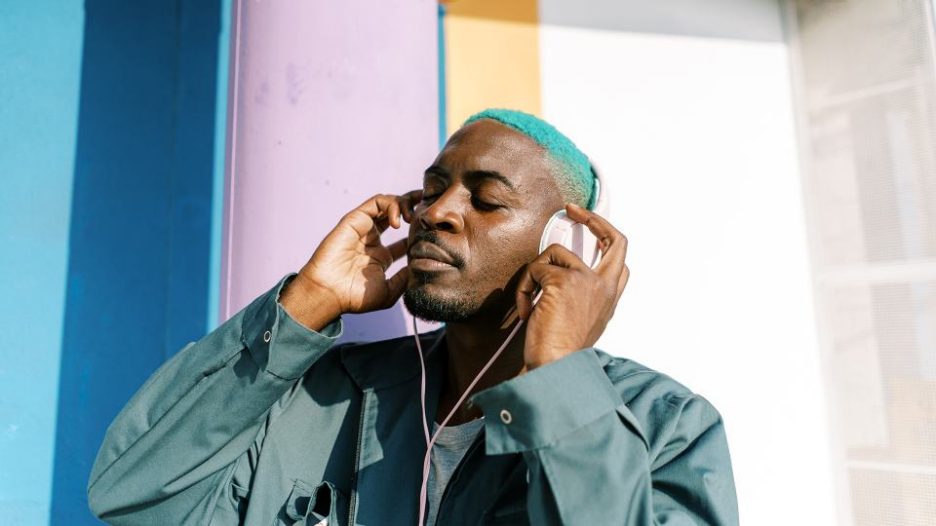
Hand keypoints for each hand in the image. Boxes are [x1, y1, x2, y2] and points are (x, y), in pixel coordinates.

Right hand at [280, 191, 422, 330]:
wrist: (330, 292)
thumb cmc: (355, 296)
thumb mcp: (389, 291)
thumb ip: (405, 279)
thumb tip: (421, 266)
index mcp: (380, 257)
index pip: (404, 238)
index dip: (418, 232)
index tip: (433, 230)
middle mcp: (372, 240)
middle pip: (397, 215)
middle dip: (415, 208)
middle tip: (429, 209)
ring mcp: (364, 228)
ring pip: (388, 204)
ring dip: (405, 204)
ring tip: (412, 218)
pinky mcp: (356, 219)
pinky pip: (377, 202)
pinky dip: (391, 205)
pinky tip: (398, 221)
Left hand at [515, 203, 629, 368]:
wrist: (554, 368)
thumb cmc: (560, 351)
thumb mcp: (581, 320)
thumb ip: (581, 294)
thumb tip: (557, 271)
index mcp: (610, 297)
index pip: (620, 256)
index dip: (605, 235)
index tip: (586, 223)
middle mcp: (605, 285)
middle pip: (612, 238)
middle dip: (593, 218)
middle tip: (571, 210)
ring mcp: (587, 280)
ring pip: (553, 255)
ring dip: (534, 275)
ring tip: (529, 303)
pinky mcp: (564, 281)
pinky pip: (535, 269)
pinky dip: (523, 288)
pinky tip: (526, 311)